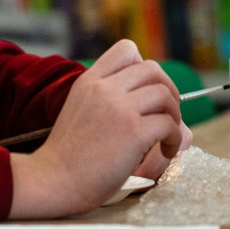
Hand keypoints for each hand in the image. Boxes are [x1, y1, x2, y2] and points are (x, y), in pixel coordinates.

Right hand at [8, 39, 184, 218]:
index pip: (127, 49)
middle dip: (168, 89)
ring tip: (167, 135)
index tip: (146, 91)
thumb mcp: (80, 108)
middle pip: (153, 69)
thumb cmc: (69, 154)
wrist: (55, 179)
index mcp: (89, 80)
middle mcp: (104, 88)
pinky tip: (165, 150)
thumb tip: (150, 100)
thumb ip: (105, 98)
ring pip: (165, 94)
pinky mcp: (133, 131)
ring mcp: (119, 108)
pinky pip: (170, 124)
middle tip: (167, 113)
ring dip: (174, 115)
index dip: (144, 67)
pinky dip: (174, 139)